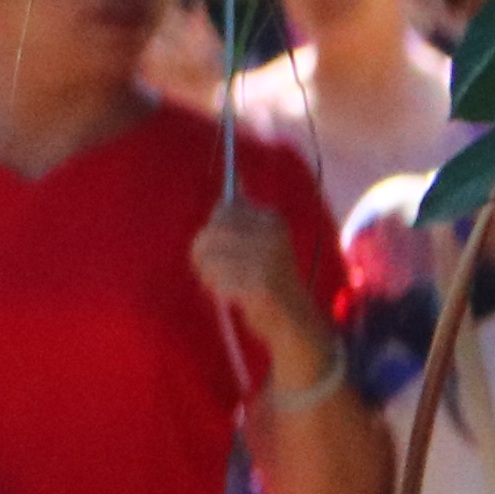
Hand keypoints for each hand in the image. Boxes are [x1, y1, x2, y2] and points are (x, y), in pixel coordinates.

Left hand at [190, 196, 331, 379]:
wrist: (293, 318)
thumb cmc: (267, 277)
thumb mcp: (260, 241)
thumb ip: (242, 215)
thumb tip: (234, 175)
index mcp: (273, 221)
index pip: (225, 210)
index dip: (211, 230)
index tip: (218, 245)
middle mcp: (273, 236)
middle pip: (211, 232)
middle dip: (201, 252)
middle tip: (210, 268)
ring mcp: (267, 261)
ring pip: (209, 257)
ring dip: (208, 273)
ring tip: (222, 282)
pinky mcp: (260, 286)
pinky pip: (218, 282)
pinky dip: (218, 290)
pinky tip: (231, 295)